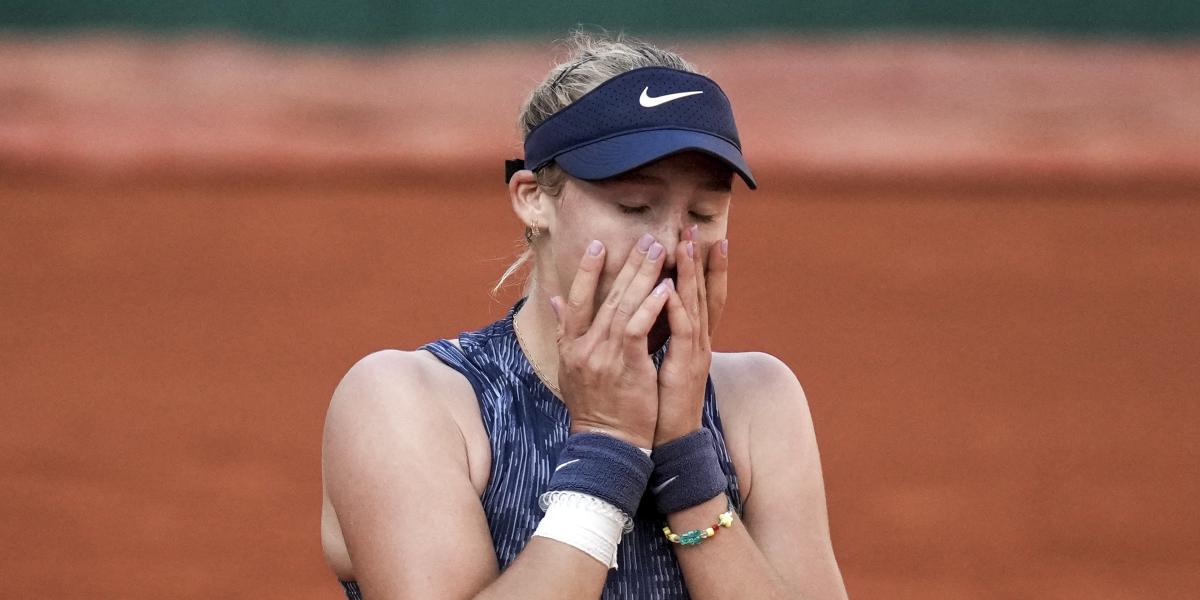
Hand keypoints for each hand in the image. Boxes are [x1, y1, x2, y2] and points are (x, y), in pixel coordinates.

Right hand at [550, 234, 673, 448]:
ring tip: (659, 251)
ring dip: (643, 276)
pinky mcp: (627, 367)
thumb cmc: (595, 409)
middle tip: (646, 238)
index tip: (598, 246)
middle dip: (627, 264)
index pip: (576, 300)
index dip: (586, 272)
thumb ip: (565, 332)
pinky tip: (666, 289)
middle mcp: (585, 347)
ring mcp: (605, 356)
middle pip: (606, 296)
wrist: (606, 445)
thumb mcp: (571, 370)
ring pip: (624, 306)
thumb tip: (555, 302)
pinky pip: (638, 329)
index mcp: (572, 346)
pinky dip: (651, 306)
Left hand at [653, 226, 728, 445]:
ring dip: (692, 274)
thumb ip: (651, 336)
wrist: (667, 441)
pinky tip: (670, 288)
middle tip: (695, 227)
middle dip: (700, 259)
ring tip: (688, 244)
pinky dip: (676, 309)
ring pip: (695, 305)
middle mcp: (697, 342)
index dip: (701, 267)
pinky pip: (682, 332)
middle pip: (703, 292)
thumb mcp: (655, 362)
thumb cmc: (658, 403)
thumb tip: (640, 314)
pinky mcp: (684, 367)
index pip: (698, 295)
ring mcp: (694, 353)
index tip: (699, 237)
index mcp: (690, 340)